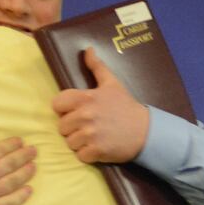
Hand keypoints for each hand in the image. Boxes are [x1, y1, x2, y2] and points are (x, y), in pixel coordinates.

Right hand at [0, 116, 36, 204]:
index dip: (10, 145)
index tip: (19, 141)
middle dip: (23, 156)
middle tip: (34, 151)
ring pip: (11, 183)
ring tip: (34, 167)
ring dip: (24, 174)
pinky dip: (20, 197)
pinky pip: (7, 204)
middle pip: (8, 165)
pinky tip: (28, 191)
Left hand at [51, 47, 149, 162]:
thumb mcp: (112, 83)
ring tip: (93, 136)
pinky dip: (87, 154)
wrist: (146, 131)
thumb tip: (87, 49)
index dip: (64, 109)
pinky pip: (80, 155)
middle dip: (72, 127)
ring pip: (69, 142)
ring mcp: (90, 134)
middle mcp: (85, 115)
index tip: (75, 111)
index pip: (57, 104)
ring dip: (79, 142)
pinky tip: (98, 147)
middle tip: (88, 125)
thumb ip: (97, 66)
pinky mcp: (96, 151)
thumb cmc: (126, 106)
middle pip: (61, 126)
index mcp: (85, 97)